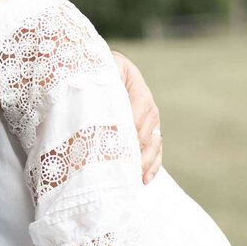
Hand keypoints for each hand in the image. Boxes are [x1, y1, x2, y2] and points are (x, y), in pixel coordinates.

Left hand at [112, 50, 161, 183]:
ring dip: (144, 163)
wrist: (108, 66)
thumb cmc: (99, 69)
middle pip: (143, 134)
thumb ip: (99, 83)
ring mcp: (151, 119)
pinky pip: (156, 149)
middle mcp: (148, 105)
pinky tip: (144, 179)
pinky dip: (152, 166)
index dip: (126, 133)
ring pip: (153, 144)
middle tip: (121, 169)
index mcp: (136, 88)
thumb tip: (91, 102)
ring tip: (134, 178)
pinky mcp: (150, 130)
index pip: (134, 116)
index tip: (115, 149)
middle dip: (133, 153)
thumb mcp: (100, 71)